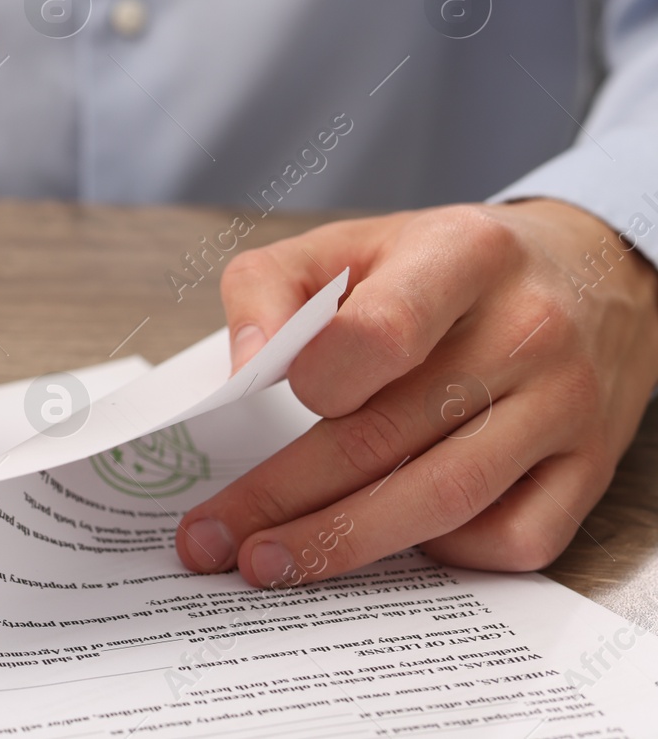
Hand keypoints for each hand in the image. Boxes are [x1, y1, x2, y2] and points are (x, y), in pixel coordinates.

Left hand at [175, 199, 657, 588]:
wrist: (590, 270)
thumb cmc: (442, 264)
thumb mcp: (351, 242)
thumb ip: (270, 288)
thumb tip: (244, 373)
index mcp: (462, 254)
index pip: (382, 332)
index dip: (316, 381)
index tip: (258, 406)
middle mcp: (526, 330)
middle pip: (389, 435)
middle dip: (285, 496)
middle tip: (213, 536)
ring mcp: (565, 405)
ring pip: (446, 499)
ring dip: (344, 543)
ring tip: (269, 563)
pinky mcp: (592, 467)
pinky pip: (515, 538)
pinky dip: (446, 554)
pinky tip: (394, 543)